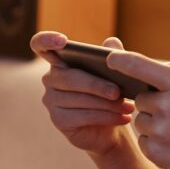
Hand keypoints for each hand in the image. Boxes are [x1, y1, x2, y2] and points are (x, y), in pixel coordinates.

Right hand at [30, 31, 134, 155]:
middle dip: (96, 85)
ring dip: (107, 104)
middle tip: (117, 92)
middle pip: (69, 77)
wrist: (111, 127)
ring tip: (128, 106)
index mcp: (61, 60)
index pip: (41, 44)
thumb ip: (113, 55)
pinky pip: (82, 116)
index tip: (63, 41)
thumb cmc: (110, 95)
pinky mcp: (58, 120)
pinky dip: (106, 116)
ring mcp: (51, 100)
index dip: (47, 40)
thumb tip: (112, 43)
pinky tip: (122, 118)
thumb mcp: (115, 73)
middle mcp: (50, 78)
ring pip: (79, 98)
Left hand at [106, 49, 169, 168]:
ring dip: (153, 124)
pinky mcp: (155, 152)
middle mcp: (166, 105)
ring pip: (140, 120)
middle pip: (140, 98)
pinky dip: (155, 143)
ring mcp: (160, 130)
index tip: (110, 57)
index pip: (140, 65)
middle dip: (153, 103)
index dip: (121, 59)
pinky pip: (142, 141)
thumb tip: (165, 63)